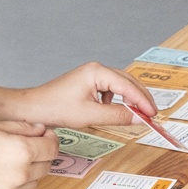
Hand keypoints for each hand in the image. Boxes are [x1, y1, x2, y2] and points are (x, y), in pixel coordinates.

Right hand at [0, 121, 55, 188]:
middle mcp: (21, 174)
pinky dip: (16, 186)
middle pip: (46, 166)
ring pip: (34, 182)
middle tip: (28, 148)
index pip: (52, 148)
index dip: (50, 140)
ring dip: (30, 172)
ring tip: (11, 162)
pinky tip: (1, 176)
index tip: (45, 137)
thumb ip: (23, 128)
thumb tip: (41, 131)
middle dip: (42, 155)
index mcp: (22, 151)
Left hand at [10, 62, 155, 127]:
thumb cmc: (56, 108)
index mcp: (97, 72)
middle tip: (152, 115)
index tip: (153, 114)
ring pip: (120, 87)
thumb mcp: (90, 115)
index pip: (128, 86)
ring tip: (137, 115)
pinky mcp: (88, 85)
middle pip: (128, 82)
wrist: (34, 109)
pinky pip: (110, 92)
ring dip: (129, 100)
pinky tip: (112, 113)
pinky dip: (116, 102)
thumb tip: (138, 118)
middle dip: (140, 99)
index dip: (143, 101)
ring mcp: (92, 76)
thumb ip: (117, 116)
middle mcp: (96, 70)